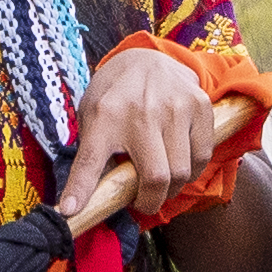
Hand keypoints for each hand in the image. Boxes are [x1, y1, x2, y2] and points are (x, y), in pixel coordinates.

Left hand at [60, 47, 224, 223]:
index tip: (70, 213)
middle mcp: (142, 111)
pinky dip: (192, 170)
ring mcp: (176, 107)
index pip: (90, 161)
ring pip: (183, 172)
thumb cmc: (115, 94)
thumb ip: (93, 153)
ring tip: (161, 182)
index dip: (80, 190)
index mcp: (105, 115)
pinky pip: (202, 156)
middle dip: (150, 201)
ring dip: (172, 188)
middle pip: (156, 178)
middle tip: (142, 202)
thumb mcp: (93, 115)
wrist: (147, 58)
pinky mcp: (200, 107)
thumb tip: (81, 201)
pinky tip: (179, 163)